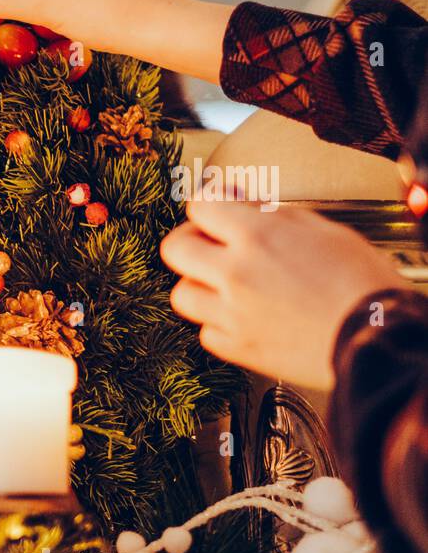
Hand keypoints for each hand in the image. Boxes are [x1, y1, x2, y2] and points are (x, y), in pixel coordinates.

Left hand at [160, 201, 404, 389]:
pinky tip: (241, 316)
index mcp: (259, 237)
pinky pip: (206, 332)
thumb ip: (276, 217)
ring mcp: (232, 314)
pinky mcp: (237, 348)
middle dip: (190, 241)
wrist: (377, 339)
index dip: (208, 204)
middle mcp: (236, 274)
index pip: (201, 207)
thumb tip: (245, 204)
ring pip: (182, 294)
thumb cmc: (362, 283)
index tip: (214, 207)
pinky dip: (218, 323)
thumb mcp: (325, 231)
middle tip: (208, 243)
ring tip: (226, 285)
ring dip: (199, 285)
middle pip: (175, 249)